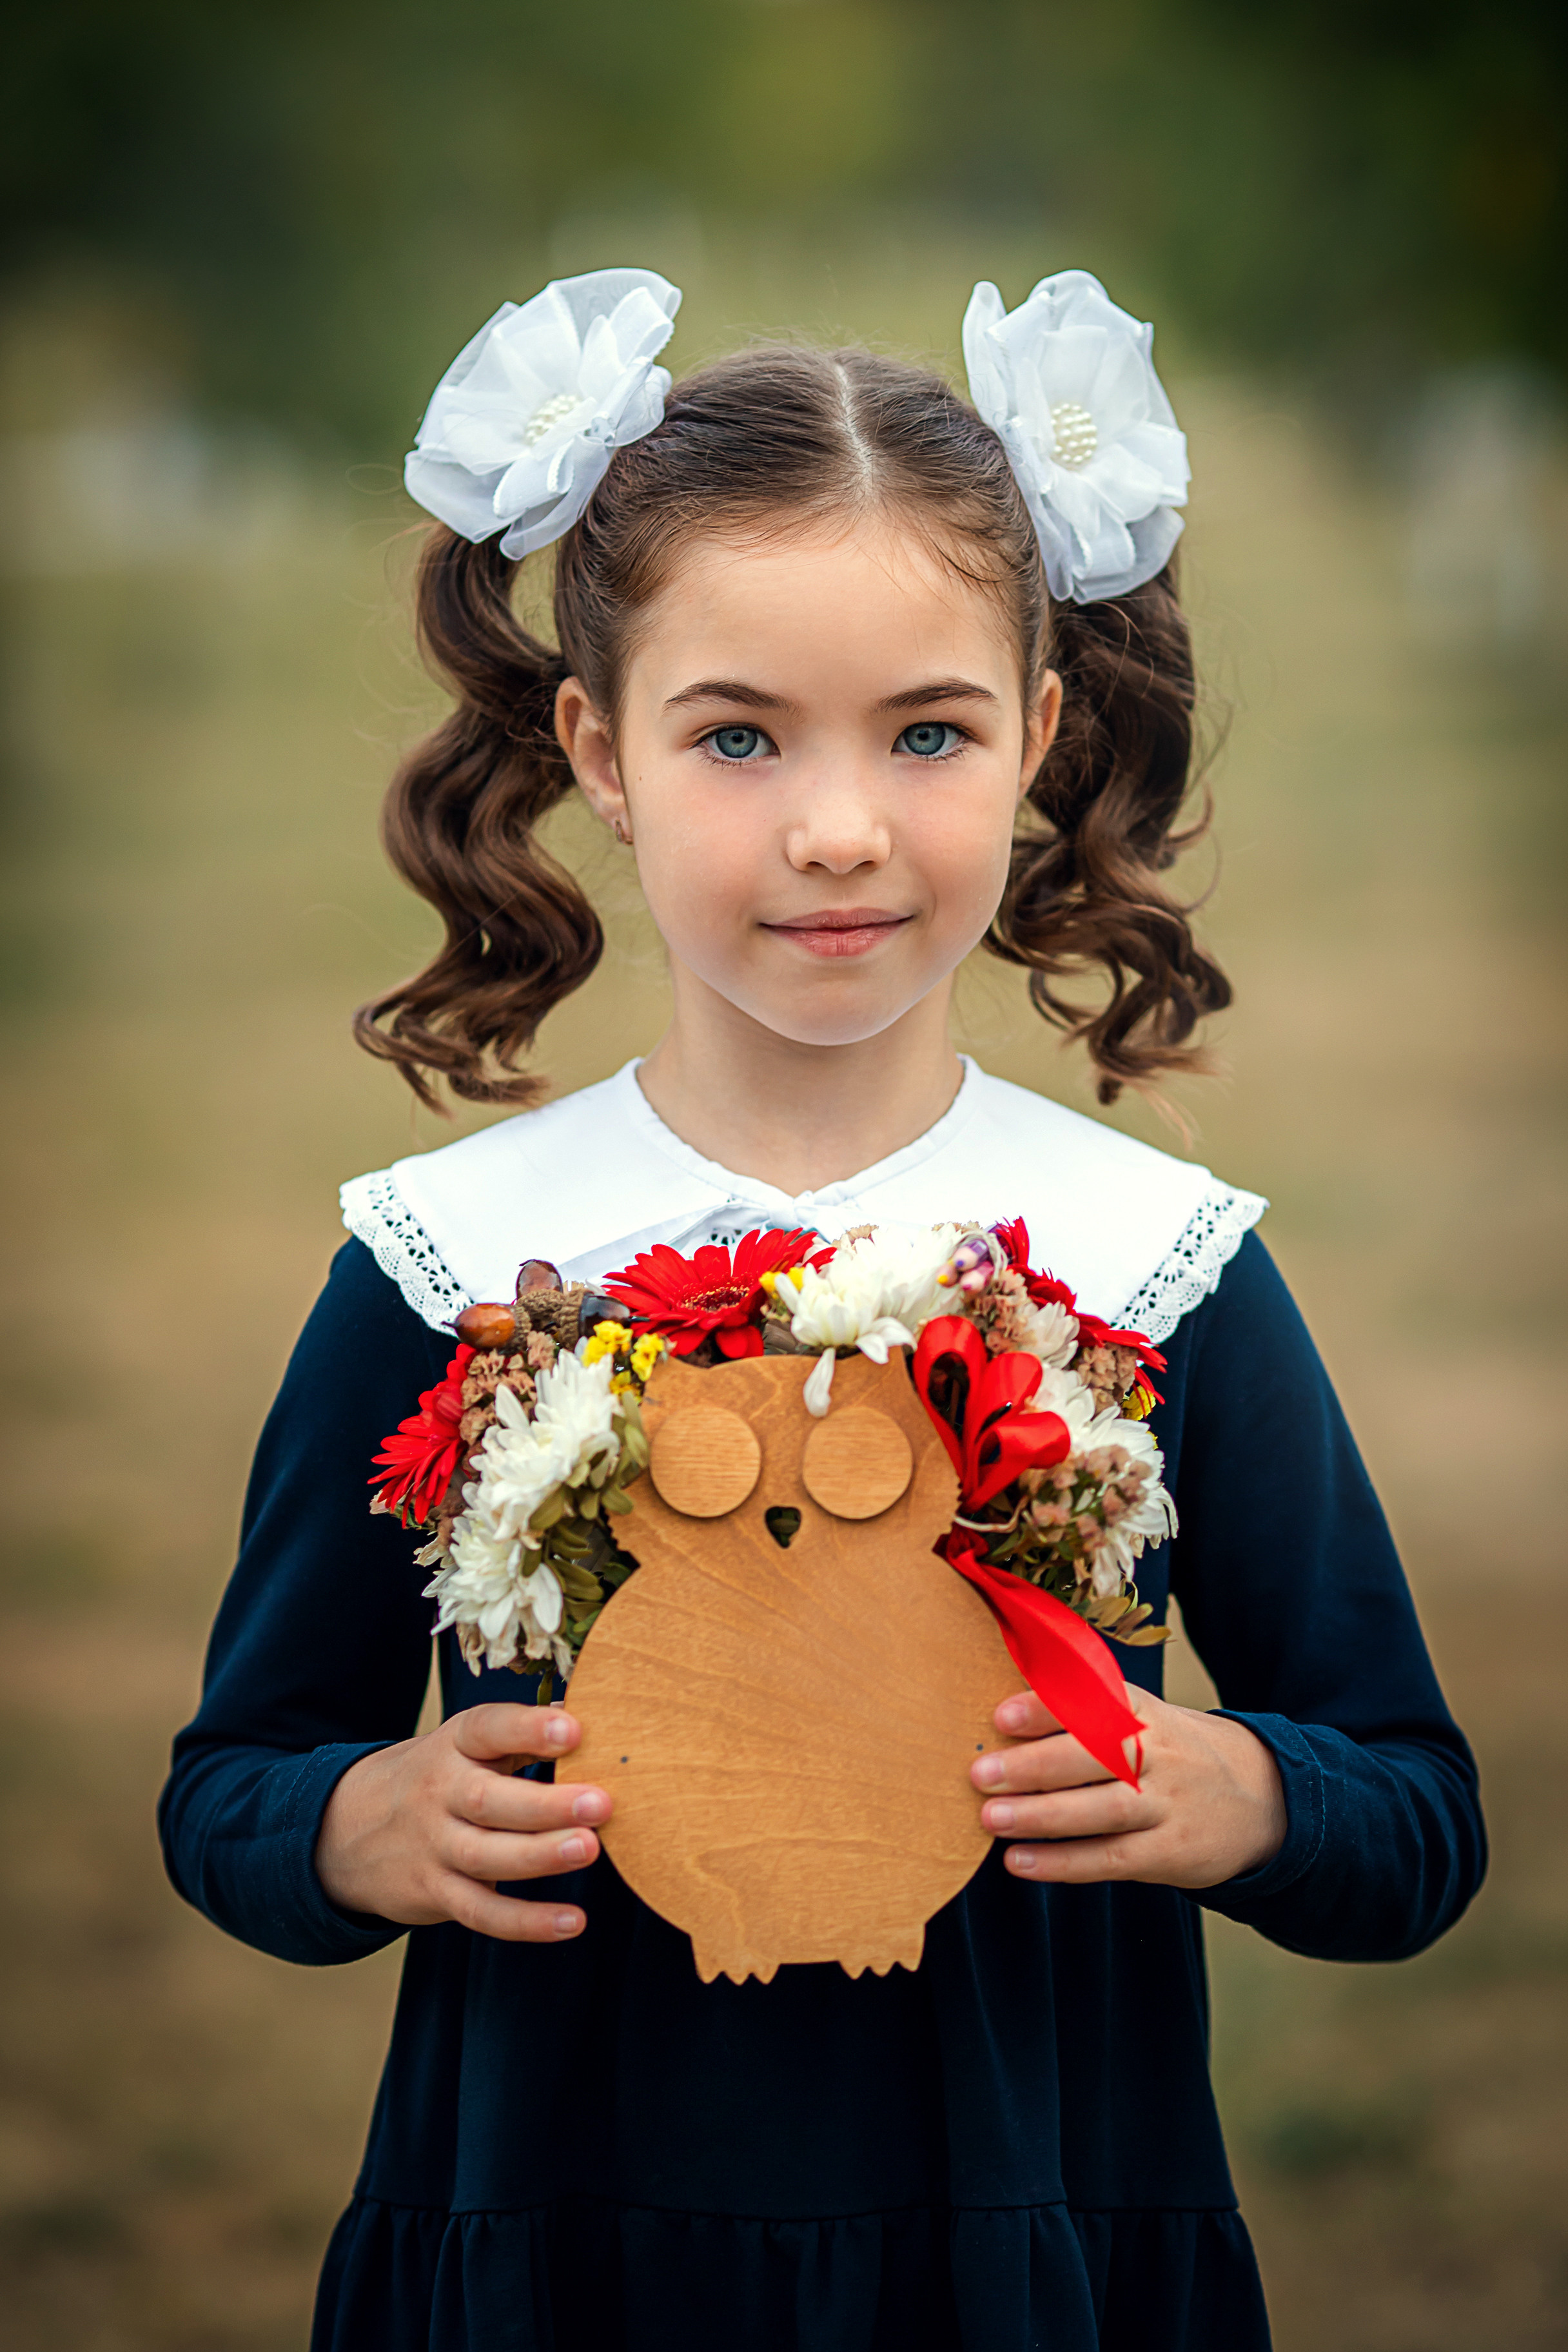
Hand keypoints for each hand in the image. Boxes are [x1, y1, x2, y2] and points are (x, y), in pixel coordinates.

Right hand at [315, 1702, 610, 1940]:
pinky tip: (572, 1922)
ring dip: (539, 1856)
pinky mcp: (435, 1893)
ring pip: (486, 1856)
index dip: (529, 1728)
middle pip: (488, 1799)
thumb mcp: (466, 1745)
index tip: (573, 1731)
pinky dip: (525, 1921)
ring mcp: (434, 1846)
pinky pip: (481, 1912)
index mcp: (454, 1745)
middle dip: (545, 1804)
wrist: (347, 1829)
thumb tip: (596, 1713)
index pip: (488, 1729)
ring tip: (588, 1849)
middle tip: (600, 1803)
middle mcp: (440, 1793)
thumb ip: (525, 1734)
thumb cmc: (437, 1777)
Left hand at [971, 1686, 1285, 1887]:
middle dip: (1035, 1765)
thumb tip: (1000, 1716)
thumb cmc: (1170, 1753)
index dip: (1048, 1708)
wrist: (1260, 1798)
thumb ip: (1083, 1711)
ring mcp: (1169, 1805)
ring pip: (1102, 1810)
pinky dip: (1064, 1862)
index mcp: (1144, 1712)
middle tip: (981, 1773)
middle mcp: (1159, 1753)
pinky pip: (1112, 1858)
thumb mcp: (1141, 1719)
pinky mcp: (1172, 1852)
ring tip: (990, 1818)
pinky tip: (1020, 1862)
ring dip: (1042, 1815)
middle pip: (1096, 1756)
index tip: (1002, 1715)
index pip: (1094, 1702)